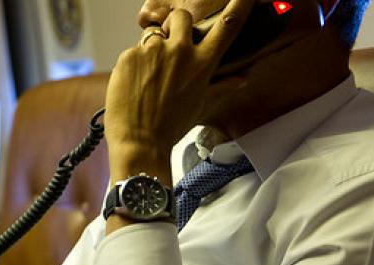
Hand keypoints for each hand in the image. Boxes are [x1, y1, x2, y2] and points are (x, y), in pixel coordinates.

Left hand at [104, 0, 253, 183]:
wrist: (139, 141)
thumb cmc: (171, 126)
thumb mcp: (201, 104)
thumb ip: (223, 86)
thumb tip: (245, 78)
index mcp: (202, 63)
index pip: (227, 26)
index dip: (239, 5)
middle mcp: (179, 51)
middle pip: (181, 16)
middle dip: (175, 24)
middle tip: (169, 45)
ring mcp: (152, 51)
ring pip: (152, 36)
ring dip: (151, 49)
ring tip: (148, 78)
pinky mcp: (128, 56)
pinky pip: (132, 51)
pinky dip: (133, 64)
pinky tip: (134, 85)